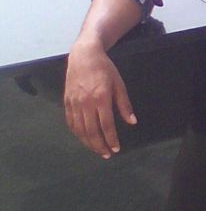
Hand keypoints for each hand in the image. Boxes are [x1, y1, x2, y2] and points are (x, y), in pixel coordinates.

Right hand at [64, 42, 136, 158]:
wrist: (84, 56)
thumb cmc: (105, 69)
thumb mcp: (119, 84)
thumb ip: (124, 105)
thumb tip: (132, 122)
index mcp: (101, 98)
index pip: (106, 125)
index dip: (111, 139)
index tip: (116, 149)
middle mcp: (86, 103)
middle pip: (91, 131)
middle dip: (99, 146)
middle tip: (107, 155)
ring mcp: (74, 103)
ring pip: (80, 130)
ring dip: (88, 143)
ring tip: (97, 150)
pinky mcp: (67, 102)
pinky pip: (71, 122)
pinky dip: (77, 133)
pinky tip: (84, 138)